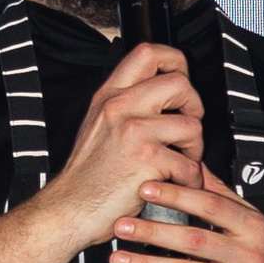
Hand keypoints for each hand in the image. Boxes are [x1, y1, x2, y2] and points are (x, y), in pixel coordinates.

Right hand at [40, 38, 205, 252]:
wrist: (68, 210)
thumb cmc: (86, 176)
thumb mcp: (98, 125)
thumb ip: (125, 106)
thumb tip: (163, 96)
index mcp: (109, 96)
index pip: (148, 53)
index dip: (175, 62)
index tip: (181, 82)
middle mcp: (120, 107)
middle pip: (179, 82)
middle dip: (194, 106)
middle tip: (185, 126)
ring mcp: (134, 131)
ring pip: (192, 125)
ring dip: (194, 149)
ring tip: (180, 162)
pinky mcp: (148, 159)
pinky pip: (189, 164)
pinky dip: (189, 180)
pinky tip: (174, 184)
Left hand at [108, 161, 263, 262]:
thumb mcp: (263, 225)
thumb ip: (227, 199)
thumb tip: (197, 170)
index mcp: (254, 228)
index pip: (211, 205)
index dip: (178, 195)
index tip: (146, 188)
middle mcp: (248, 255)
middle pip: (194, 239)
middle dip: (154, 231)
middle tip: (121, 224)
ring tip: (119, 258)